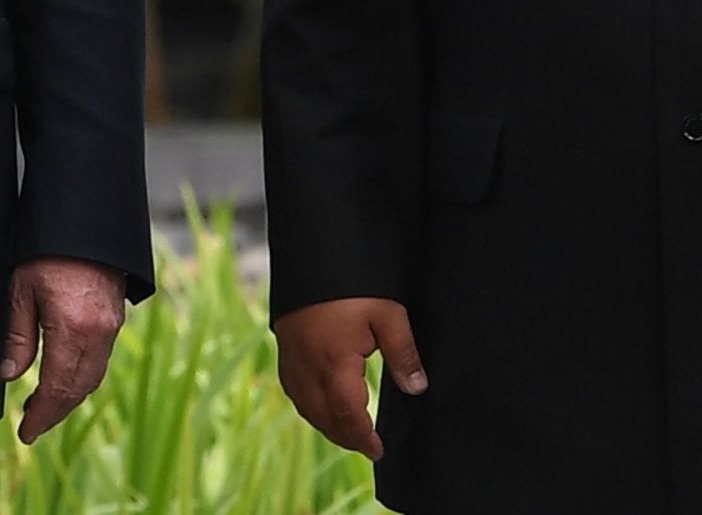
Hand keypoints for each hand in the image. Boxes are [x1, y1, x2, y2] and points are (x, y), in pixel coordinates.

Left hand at [0, 256, 125, 443]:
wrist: (85, 217)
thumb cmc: (47, 248)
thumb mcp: (21, 289)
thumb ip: (17, 336)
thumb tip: (10, 375)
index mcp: (74, 329)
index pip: (57, 388)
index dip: (41, 415)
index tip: (25, 433)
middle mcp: (99, 333)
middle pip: (79, 389)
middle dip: (56, 413)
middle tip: (31, 426)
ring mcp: (112, 325)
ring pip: (93, 377)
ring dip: (70, 396)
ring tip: (43, 405)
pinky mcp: (115, 316)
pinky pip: (101, 359)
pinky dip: (82, 376)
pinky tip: (63, 375)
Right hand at [272, 296, 426, 460]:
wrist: (311, 252)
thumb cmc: (352, 284)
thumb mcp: (388, 314)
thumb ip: (403, 354)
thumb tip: (417, 387)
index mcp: (334, 367)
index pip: (348, 419)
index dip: (363, 439)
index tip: (378, 450)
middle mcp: (308, 370)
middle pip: (325, 420)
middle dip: (346, 437)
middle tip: (368, 445)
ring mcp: (292, 359)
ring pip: (306, 408)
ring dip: (327, 424)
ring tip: (349, 430)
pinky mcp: (284, 347)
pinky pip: (294, 390)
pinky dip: (310, 405)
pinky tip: (321, 402)